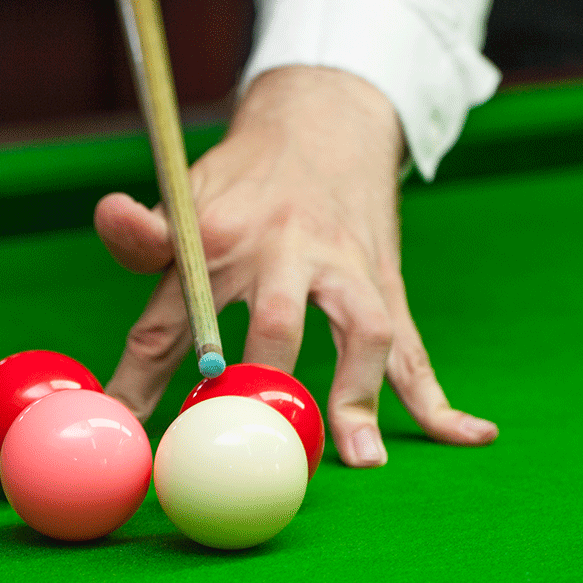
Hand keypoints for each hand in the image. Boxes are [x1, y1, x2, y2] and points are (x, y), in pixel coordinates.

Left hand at [95, 65, 498, 467]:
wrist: (324, 123)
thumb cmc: (242, 185)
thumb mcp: (183, 197)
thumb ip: (143, 231)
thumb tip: (111, 217)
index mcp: (221, 238)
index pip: (170, 323)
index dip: (142, 386)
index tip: (127, 441)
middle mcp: (288, 253)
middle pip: (277, 322)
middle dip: (264, 383)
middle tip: (253, 446)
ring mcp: (346, 272)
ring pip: (362, 331)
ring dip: (360, 394)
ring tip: (361, 458)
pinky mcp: (386, 291)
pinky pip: (415, 350)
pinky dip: (441, 400)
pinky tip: (471, 436)